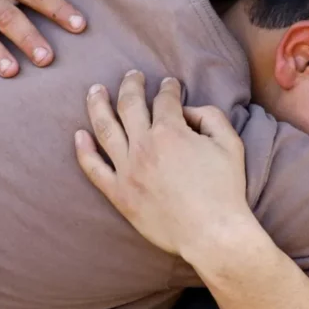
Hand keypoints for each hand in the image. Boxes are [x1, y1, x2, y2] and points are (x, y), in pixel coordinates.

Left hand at [74, 71, 257, 260]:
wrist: (212, 233)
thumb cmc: (225, 190)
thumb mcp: (230, 143)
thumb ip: (210, 116)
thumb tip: (188, 111)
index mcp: (170, 131)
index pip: (164, 99)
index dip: (168, 88)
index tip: (169, 85)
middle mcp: (143, 145)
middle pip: (129, 104)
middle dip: (130, 84)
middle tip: (132, 75)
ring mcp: (127, 170)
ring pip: (104, 128)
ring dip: (98, 105)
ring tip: (94, 90)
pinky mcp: (119, 194)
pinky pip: (93, 169)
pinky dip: (83, 150)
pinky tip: (78, 135)